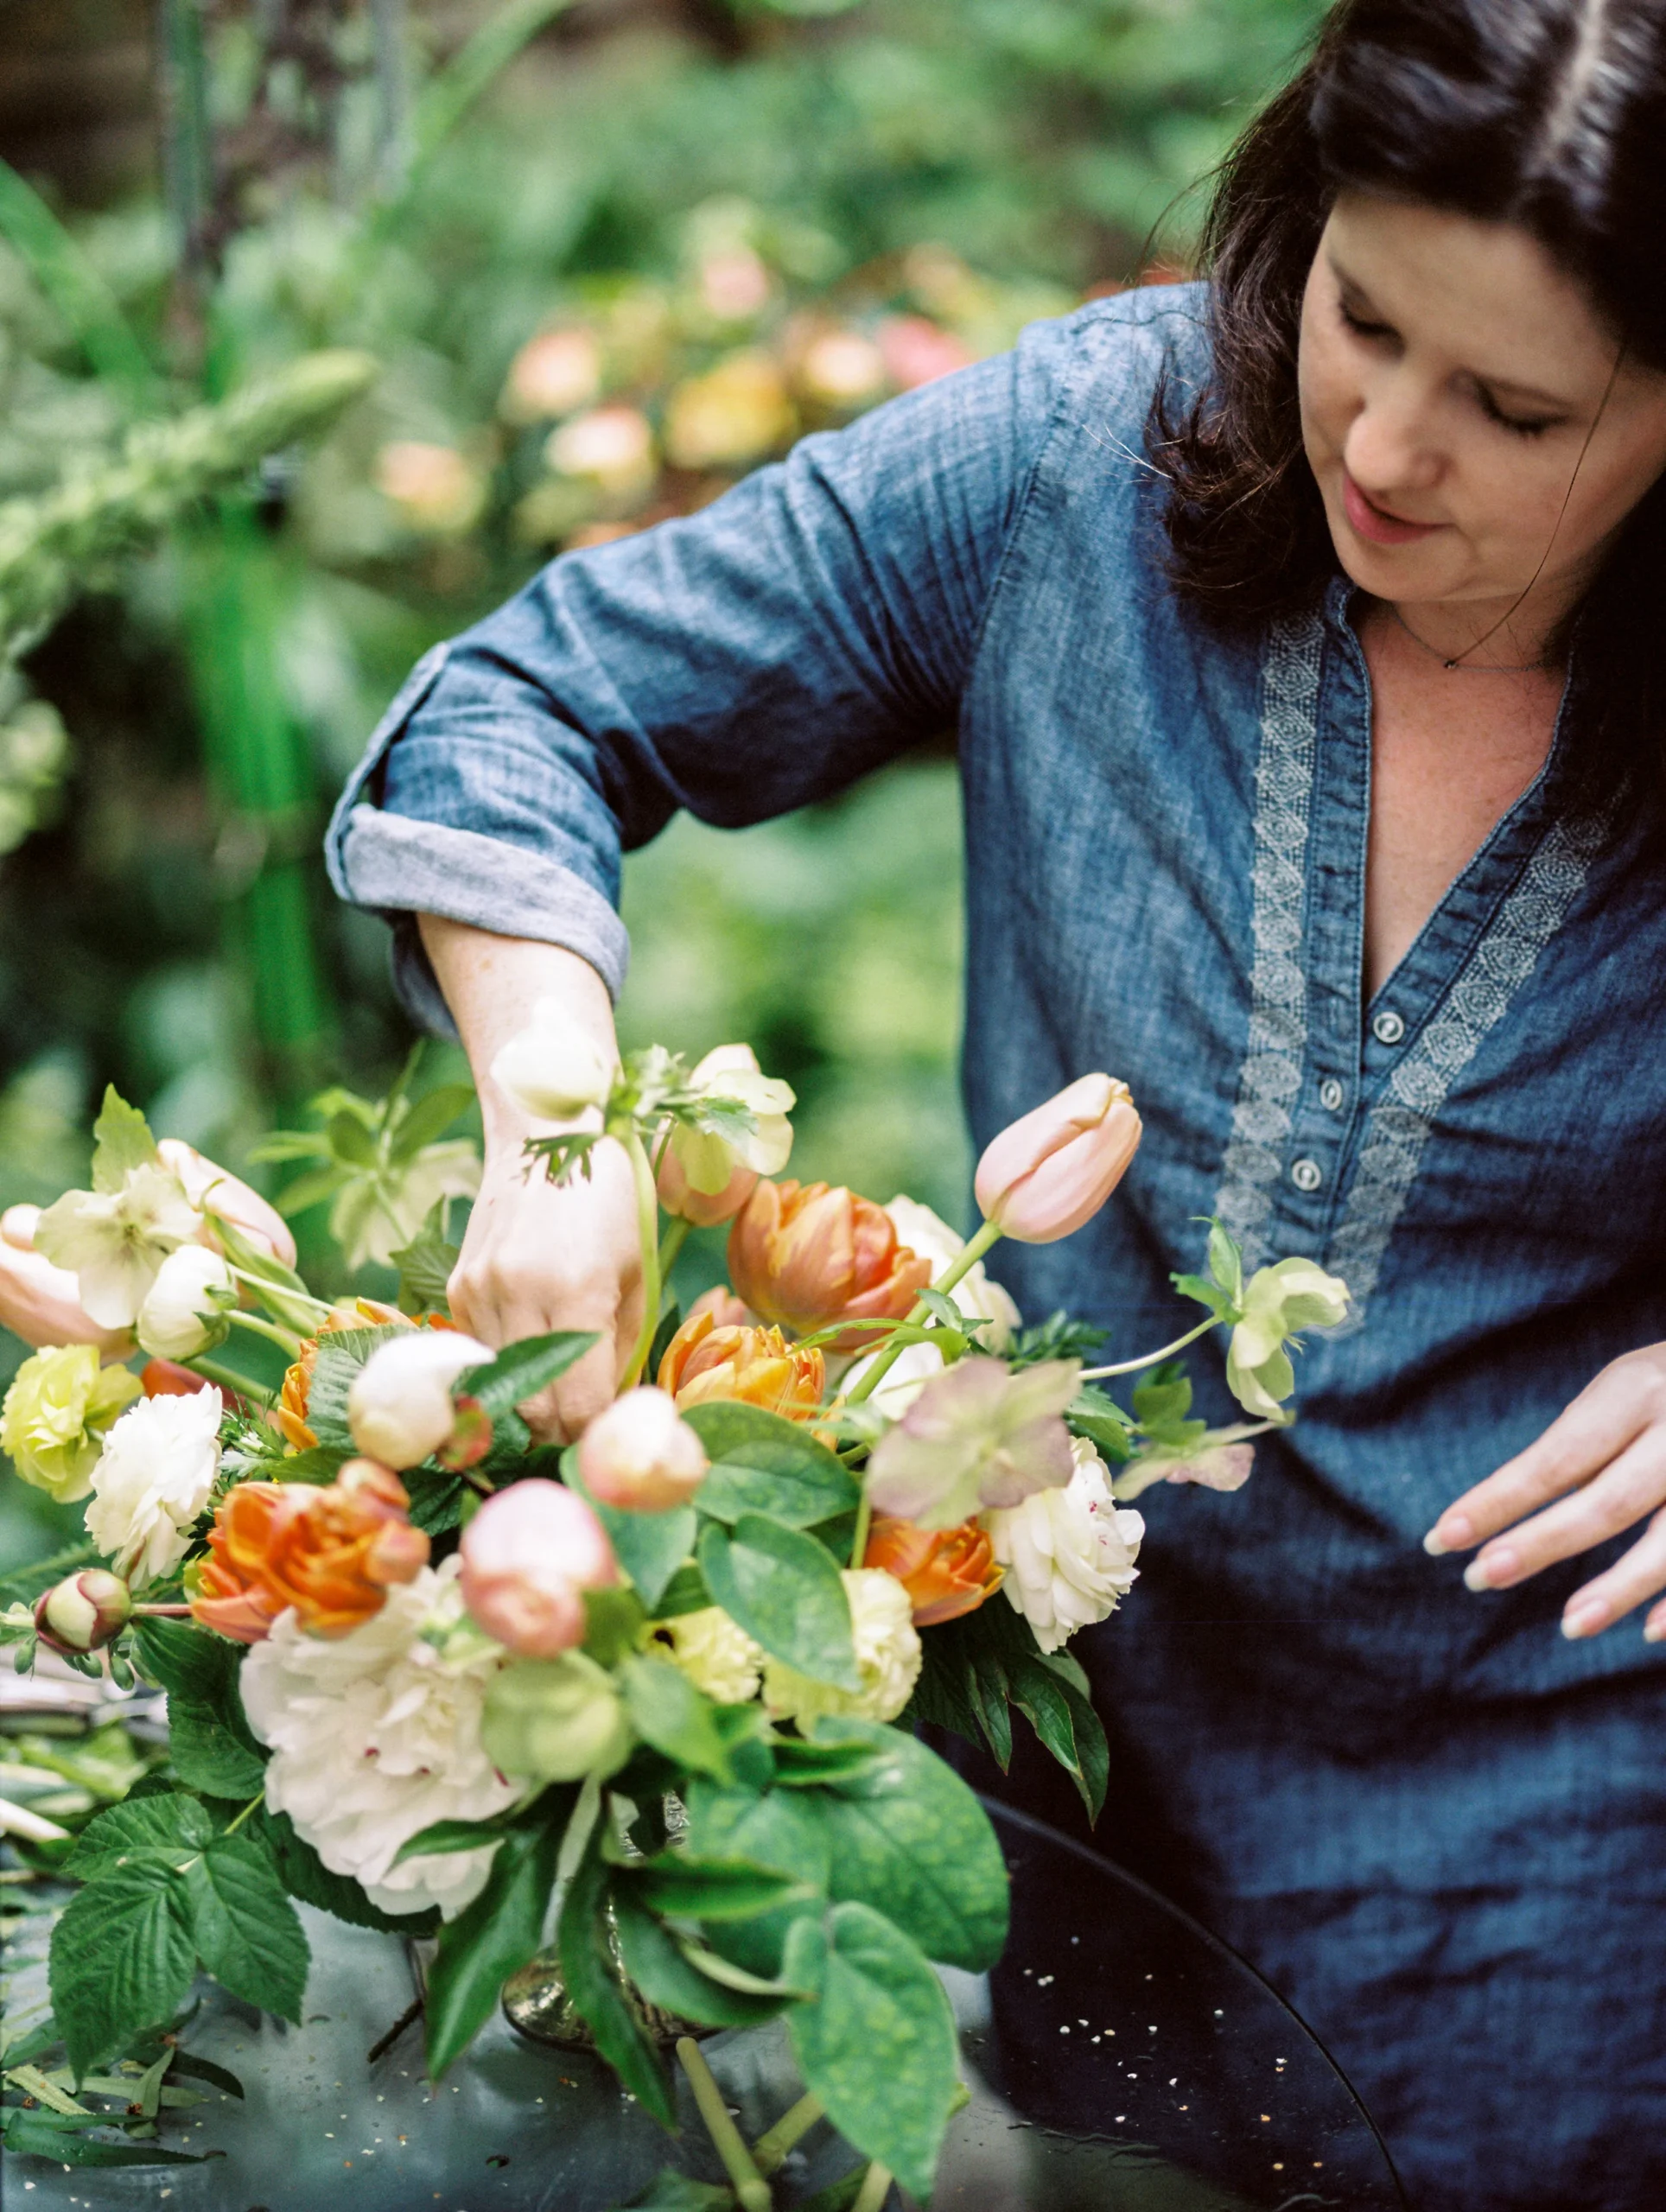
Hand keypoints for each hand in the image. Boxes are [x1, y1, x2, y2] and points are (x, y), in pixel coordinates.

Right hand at [448, 1132, 642, 1442]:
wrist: (546, 1136)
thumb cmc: (611, 1203)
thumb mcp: (635, 1275)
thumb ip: (623, 1351)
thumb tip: (611, 1416)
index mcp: (577, 1289)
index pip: (578, 1405)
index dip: (594, 1433)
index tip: (607, 1437)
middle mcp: (519, 1291)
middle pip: (532, 1408)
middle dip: (560, 1429)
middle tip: (583, 1426)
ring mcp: (480, 1289)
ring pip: (499, 1387)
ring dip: (529, 1401)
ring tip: (559, 1391)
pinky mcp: (458, 1286)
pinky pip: (481, 1352)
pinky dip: (506, 1363)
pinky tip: (531, 1343)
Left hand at [1425, 1343, 1665, 1643]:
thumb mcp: (1627, 1387)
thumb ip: (1587, 1441)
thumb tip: (1511, 1509)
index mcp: (1636, 1391)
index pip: (1556, 1459)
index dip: (1498, 1501)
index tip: (1441, 1537)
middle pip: (1607, 1501)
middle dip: (1541, 1544)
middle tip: (1479, 1577)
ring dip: (1619, 1587)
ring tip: (1571, 1624)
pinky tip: (1648, 1630)